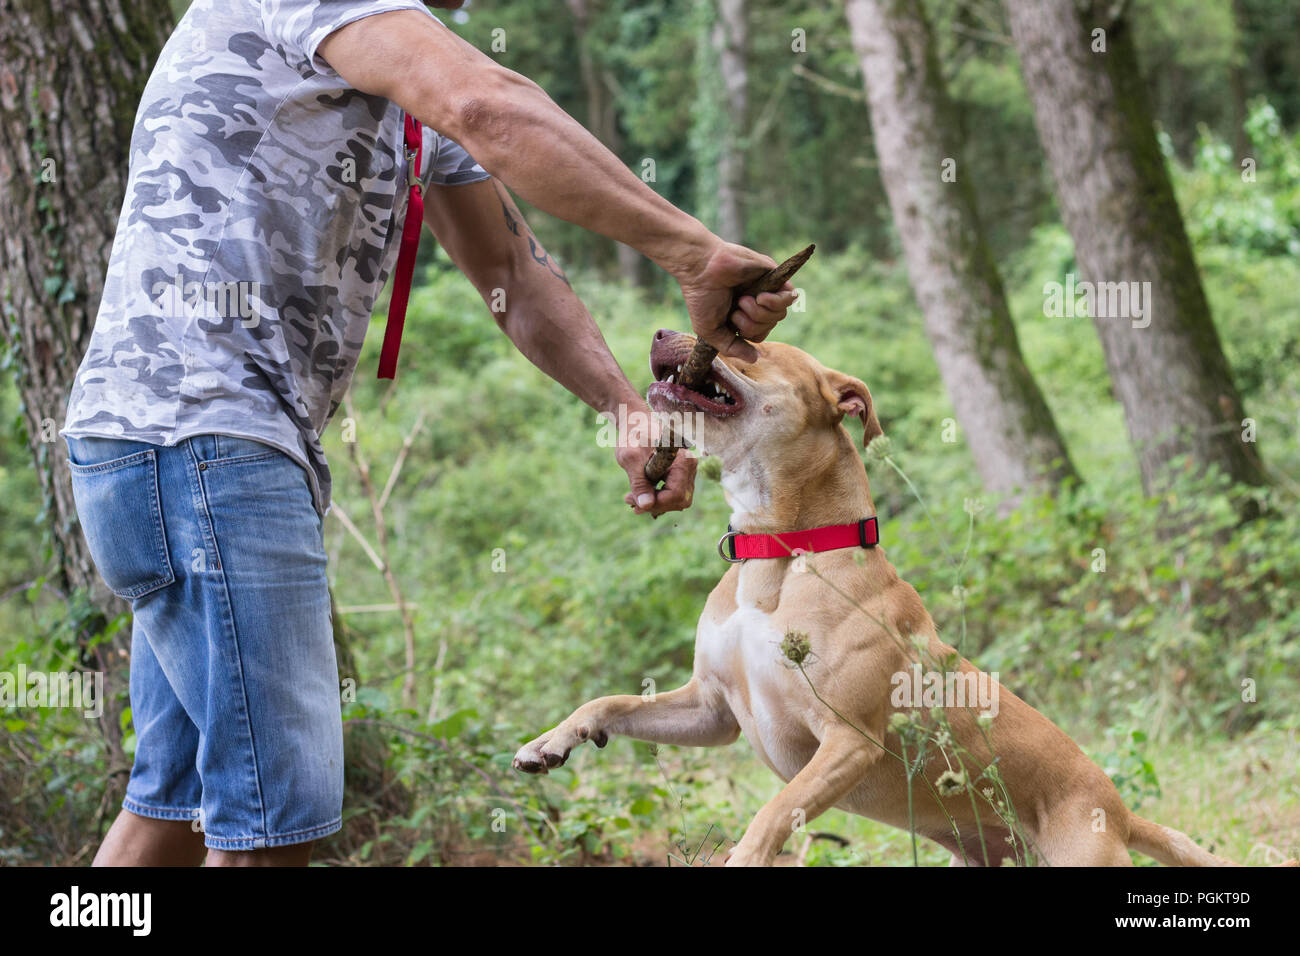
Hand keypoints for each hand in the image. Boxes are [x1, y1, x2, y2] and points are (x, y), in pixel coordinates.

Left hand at [614, 401, 697, 515]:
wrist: (636, 424)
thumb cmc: (633, 436)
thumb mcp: (630, 458)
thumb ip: (639, 482)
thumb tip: (646, 505)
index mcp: (682, 459)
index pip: (676, 494)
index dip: (656, 503)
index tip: (633, 500)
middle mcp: (690, 466)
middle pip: (680, 500)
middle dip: (655, 505)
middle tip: (630, 500)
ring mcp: (688, 471)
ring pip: (678, 501)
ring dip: (655, 504)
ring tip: (632, 498)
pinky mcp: (681, 476)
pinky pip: (674, 496)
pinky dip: (658, 499)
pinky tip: (640, 495)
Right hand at [676, 240, 798, 361]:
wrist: (701, 268)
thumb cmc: (701, 297)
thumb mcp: (712, 332)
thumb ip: (732, 347)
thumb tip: (755, 359)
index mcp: (742, 314)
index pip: (759, 334)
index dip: (750, 333)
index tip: (732, 322)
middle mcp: (755, 302)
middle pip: (771, 325)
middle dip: (753, 324)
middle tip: (736, 311)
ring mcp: (765, 288)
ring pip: (780, 314)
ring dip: (761, 313)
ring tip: (743, 301)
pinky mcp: (773, 275)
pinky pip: (789, 296)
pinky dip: (776, 302)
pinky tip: (760, 297)